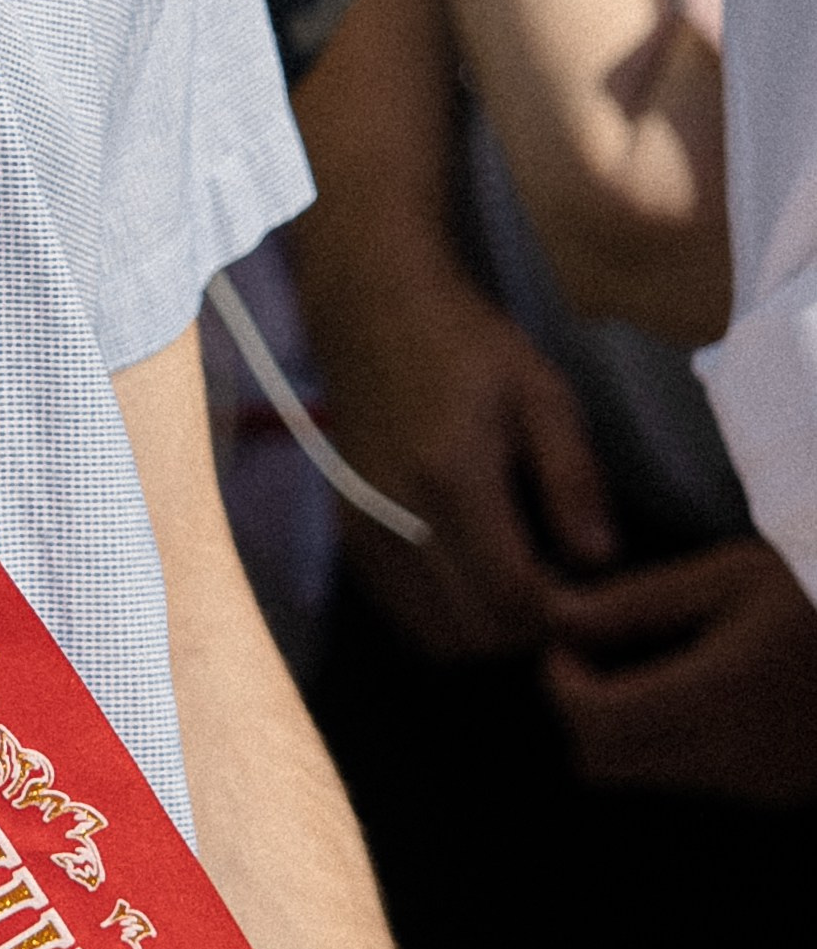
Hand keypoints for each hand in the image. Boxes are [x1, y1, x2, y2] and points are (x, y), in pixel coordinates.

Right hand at [300, 252, 613, 659]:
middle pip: (478, 635)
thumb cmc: (466, 344)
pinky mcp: (348, 535)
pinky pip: (405, 616)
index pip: (514, 601)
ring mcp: (364, 532)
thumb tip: (600, 560)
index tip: (583, 586)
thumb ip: (573, 477)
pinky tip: (470, 570)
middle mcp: (398, 518)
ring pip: (438, 638)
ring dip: (487, 629)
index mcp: (452, 479)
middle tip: (553, 583)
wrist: (372, 310)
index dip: (560, 614)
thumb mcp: (540, 392)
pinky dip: (445, 616)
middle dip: (527, 627)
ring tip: (514, 578)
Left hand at [544, 538, 816, 803]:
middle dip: (581, 709)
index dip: (559, 681)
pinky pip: (689, 778)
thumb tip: (556, 616)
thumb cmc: (811, 587)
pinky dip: (664, 739)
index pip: (595, 723)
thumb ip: (636, 602)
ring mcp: (756, 782)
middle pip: (605, 764)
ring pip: (645, 775)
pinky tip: (687, 682)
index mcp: (716, 697)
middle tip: (592, 651)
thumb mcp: (724, 575)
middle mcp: (733, 757)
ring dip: (620, 726)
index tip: (566, 638)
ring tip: (641, 657)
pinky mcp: (774, 788)